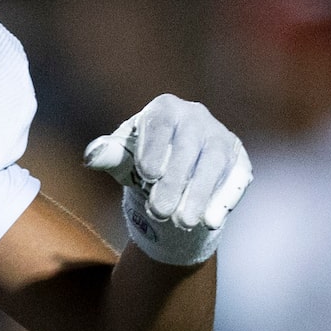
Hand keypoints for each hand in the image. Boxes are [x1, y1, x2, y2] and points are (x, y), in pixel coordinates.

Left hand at [83, 94, 252, 266]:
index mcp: (165, 108)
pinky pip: (237, 178)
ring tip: (183, 222)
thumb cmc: (142, 162)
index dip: (155, 147)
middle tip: (160, 211)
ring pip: (214, 163)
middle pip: (188, 146)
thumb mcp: (122, 159)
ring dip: (199, 193)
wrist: (172, 178)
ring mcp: (220, 137)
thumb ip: (107, 155)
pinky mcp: (238, 161)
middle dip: (175, 181)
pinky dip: (225, 199)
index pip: (161, 123)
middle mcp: (196, 117)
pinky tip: (211, 221)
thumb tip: (91, 156)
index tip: (146, 174)